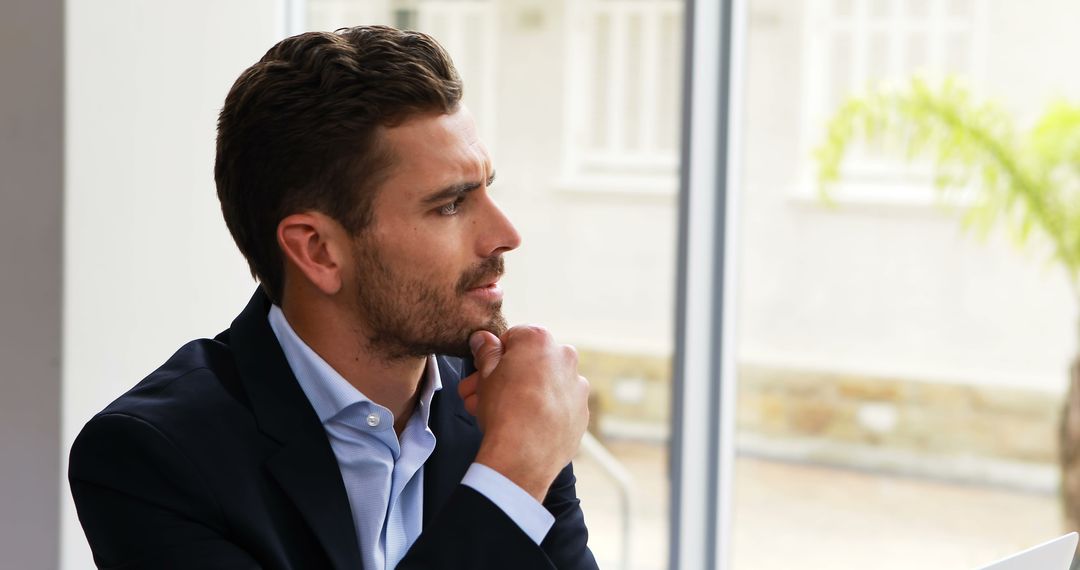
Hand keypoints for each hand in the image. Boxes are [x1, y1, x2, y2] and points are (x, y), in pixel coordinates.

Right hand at [457, 326, 589, 501]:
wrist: (524, 455)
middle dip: (504, 377)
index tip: (483, 371)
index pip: (513, 338)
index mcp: (540, 341)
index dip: (494, 356)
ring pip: (544, 384)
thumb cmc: (504, 410)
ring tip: (497, 416)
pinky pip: (558, 406)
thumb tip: (484, 340)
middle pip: (529, 362)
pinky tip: (522, 426)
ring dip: (523, 394)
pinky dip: (543, 412)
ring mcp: (577, 386)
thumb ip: (486, 352)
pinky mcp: (581, 412)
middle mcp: (565, 357)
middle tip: (480, 396)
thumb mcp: (485, 375)